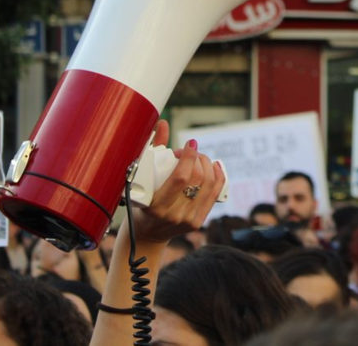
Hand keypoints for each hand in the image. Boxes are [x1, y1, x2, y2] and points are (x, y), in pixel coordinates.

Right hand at [132, 120, 225, 244]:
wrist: (147, 234)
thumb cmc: (139, 203)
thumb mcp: (140, 179)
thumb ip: (153, 150)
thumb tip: (163, 123)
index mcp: (156, 206)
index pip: (181, 177)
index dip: (188, 157)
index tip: (189, 144)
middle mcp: (174, 215)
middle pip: (197, 179)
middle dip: (197, 158)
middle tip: (189, 152)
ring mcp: (188, 220)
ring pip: (209, 185)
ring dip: (207, 165)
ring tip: (199, 157)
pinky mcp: (198, 222)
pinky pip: (215, 195)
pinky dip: (218, 177)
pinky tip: (215, 166)